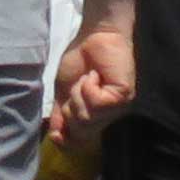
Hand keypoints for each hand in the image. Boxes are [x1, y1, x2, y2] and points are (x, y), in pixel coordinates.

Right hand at [49, 22, 134, 136]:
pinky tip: (95, 75)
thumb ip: (60, 115)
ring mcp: (117, 108)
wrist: (94, 35)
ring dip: (79, 94)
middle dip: (70, 108)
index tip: (57, 133)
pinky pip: (97, 103)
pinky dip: (89, 87)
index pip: (80, 143)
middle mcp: (107, 117)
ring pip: (87, 118)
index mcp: (93, 117)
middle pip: (80, 132)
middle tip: (76, 86)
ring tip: (87, 78)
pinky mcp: (123, 96)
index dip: (66, 141)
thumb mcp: (63, 91)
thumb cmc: (80, 59)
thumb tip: (56, 137)